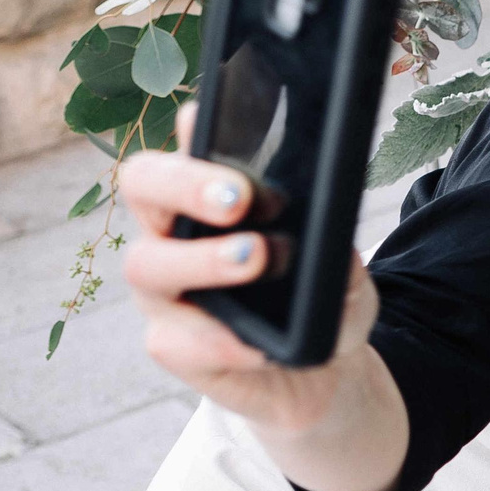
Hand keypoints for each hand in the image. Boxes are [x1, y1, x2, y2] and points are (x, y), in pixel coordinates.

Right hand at [119, 141, 403, 490]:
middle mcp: (171, 233)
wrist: (323, 369)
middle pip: (144, 188)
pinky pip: (174, 340)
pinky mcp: (170, 344)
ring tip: (254, 258)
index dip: (192, 135)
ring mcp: (163, 290)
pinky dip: (218, 339)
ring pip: (147, 263)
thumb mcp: (345, 264)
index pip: (187, 147)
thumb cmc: (324, 298)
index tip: (213, 121)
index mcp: (209, 198)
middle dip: (186, 183)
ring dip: (202, 259)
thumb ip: (334, 237)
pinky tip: (254, 343)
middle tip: (239, 197)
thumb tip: (330, 223)